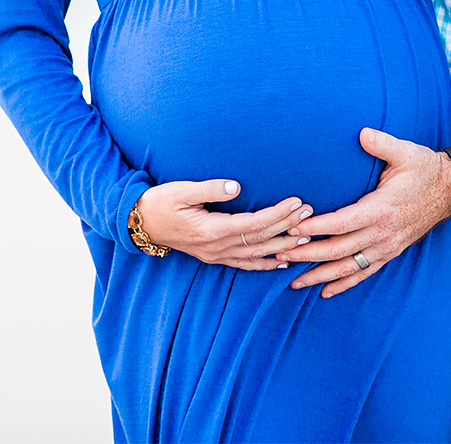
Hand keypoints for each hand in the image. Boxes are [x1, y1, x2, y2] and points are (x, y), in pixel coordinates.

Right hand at [136, 179, 313, 270]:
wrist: (140, 224)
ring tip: (305, 238)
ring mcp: (216, 255)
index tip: (297, 202)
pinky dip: (264, 264)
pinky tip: (281, 263)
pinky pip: (244, 264)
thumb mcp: (182, 190)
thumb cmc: (160, 202)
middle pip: (260, 239)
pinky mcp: (213, 256)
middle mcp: (217, 247)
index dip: (278, 214)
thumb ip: (210, 188)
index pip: (254, 223)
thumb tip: (237, 186)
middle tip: (310, 215)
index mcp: (211, 229)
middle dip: (287, 227)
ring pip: (256, 254)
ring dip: (281, 247)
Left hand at [277, 128, 450, 297]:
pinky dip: (344, 283)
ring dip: (320, 275)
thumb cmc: (425, 169)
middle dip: (307, 254)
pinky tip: (325, 292)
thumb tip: (362, 133)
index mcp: (381, 209)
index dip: (315, 228)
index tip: (292, 229)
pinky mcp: (390, 252)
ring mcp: (387, 246)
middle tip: (280, 254)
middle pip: (338, 250)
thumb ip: (382, 144)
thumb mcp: (406, 152)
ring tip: (294, 281)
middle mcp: (383, 233)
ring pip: (348, 267)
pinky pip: (364, 273)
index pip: (341, 223)